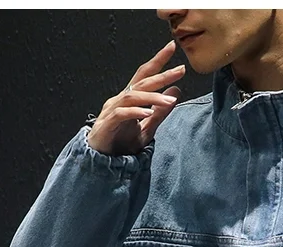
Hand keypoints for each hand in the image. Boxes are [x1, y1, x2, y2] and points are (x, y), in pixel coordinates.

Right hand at [87, 39, 185, 155]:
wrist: (102, 161)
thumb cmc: (122, 142)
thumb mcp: (148, 128)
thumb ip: (161, 111)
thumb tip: (176, 90)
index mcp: (129, 98)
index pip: (145, 75)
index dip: (158, 61)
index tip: (172, 48)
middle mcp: (120, 100)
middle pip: (141, 82)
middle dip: (161, 75)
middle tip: (180, 70)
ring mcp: (112, 111)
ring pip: (133, 97)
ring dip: (152, 98)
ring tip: (170, 100)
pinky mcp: (107, 124)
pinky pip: (121, 114)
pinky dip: (136, 112)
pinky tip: (148, 113)